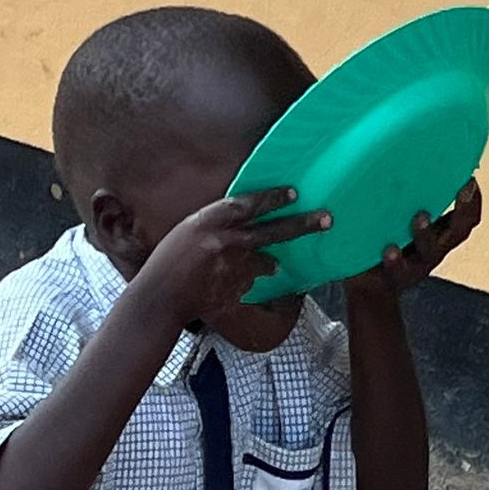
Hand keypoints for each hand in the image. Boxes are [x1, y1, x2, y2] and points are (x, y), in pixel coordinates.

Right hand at [130, 187, 332, 332]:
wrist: (161, 296)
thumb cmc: (170, 261)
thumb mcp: (188, 230)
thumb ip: (217, 223)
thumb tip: (246, 219)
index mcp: (210, 220)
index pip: (249, 203)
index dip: (273, 197)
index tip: (294, 193)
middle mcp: (225, 240)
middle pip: (273, 230)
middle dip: (303, 224)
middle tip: (327, 219)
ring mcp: (233, 266)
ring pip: (266, 261)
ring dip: (270, 263)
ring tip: (275, 265)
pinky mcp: (236, 287)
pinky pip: (253, 282)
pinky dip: (251, 282)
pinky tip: (242, 284)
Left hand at [348, 179, 481, 297]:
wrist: (369, 288)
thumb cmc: (387, 243)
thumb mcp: (400, 221)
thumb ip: (409, 201)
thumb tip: (405, 156)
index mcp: (439, 235)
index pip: (467, 218)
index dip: (473, 200)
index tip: (471, 178)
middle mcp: (433, 250)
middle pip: (457, 232)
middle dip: (464, 209)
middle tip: (464, 189)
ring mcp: (416, 266)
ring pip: (429, 251)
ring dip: (426, 233)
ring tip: (420, 217)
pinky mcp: (392, 278)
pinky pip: (396, 271)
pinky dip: (395, 261)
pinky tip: (389, 250)